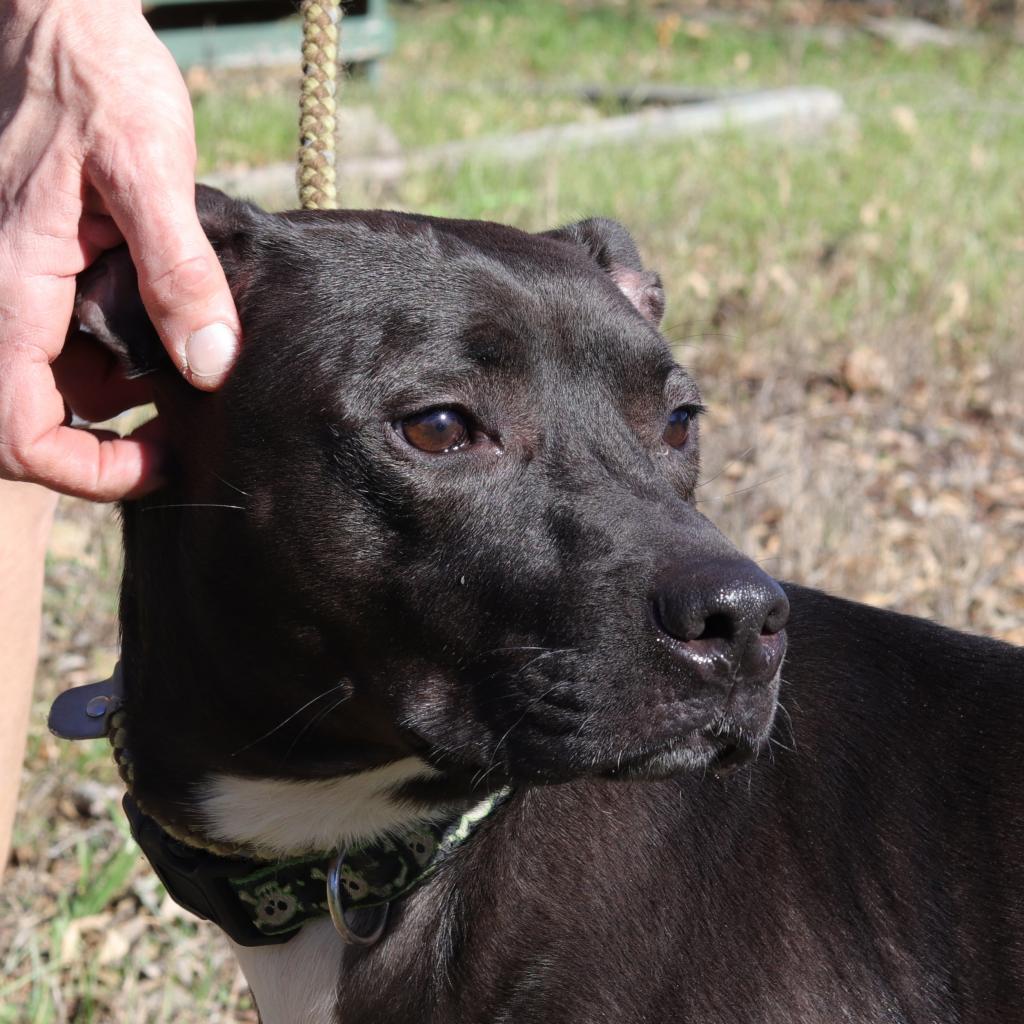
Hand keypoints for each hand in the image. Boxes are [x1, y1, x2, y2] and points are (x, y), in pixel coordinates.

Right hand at [0, 0, 239, 499]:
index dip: (88, 472)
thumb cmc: (97, 78)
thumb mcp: (153, 173)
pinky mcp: (30, 269)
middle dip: (102, 444)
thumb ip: (180, 272)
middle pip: (26, 421)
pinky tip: (162, 318)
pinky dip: (110, 351)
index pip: (19, 432)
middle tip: (180, 423)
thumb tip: (210, 365)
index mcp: (11, 287)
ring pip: (48, 384)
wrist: (57, 16)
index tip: (159, 459)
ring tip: (183, 354)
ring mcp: (10, 285)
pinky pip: (58, 341)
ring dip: (114, 394)